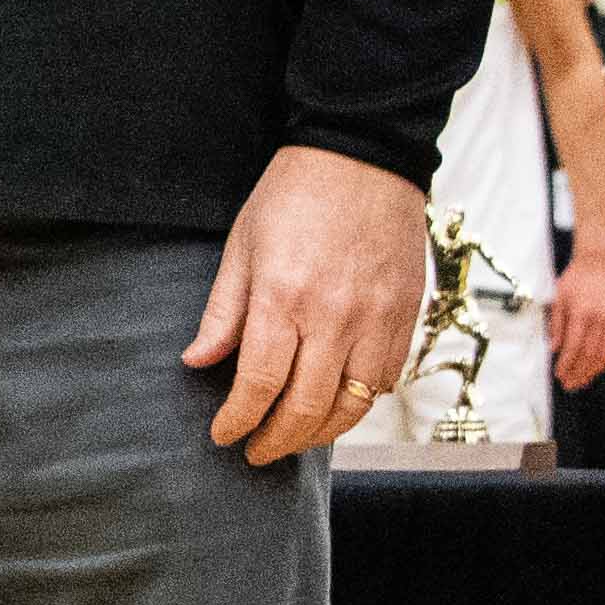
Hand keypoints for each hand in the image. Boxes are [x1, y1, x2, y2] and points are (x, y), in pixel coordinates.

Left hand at [188, 143, 432, 465]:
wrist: (363, 153)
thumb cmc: (295, 193)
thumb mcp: (242, 245)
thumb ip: (222, 312)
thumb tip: (197, 362)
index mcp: (282, 296)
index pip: (258, 384)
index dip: (237, 421)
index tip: (224, 434)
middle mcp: (333, 316)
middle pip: (305, 408)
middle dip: (275, 441)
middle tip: (256, 451)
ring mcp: (376, 319)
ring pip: (351, 406)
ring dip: (318, 435)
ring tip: (294, 438)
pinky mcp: (406, 315)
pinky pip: (386, 380)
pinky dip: (360, 404)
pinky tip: (337, 404)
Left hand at [548, 242, 604, 393]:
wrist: (599, 263)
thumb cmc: (575, 279)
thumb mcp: (559, 297)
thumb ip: (556, 324)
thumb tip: (554, 349)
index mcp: (581, 312)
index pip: (573, 346)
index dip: (566, 364)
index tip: (559, 375)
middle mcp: (599, 318)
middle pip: (588, 353)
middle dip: (577, 372)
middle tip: (568, 385)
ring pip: (603, 353)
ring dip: (592, 371)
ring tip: (581, 382)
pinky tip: (597, 369)